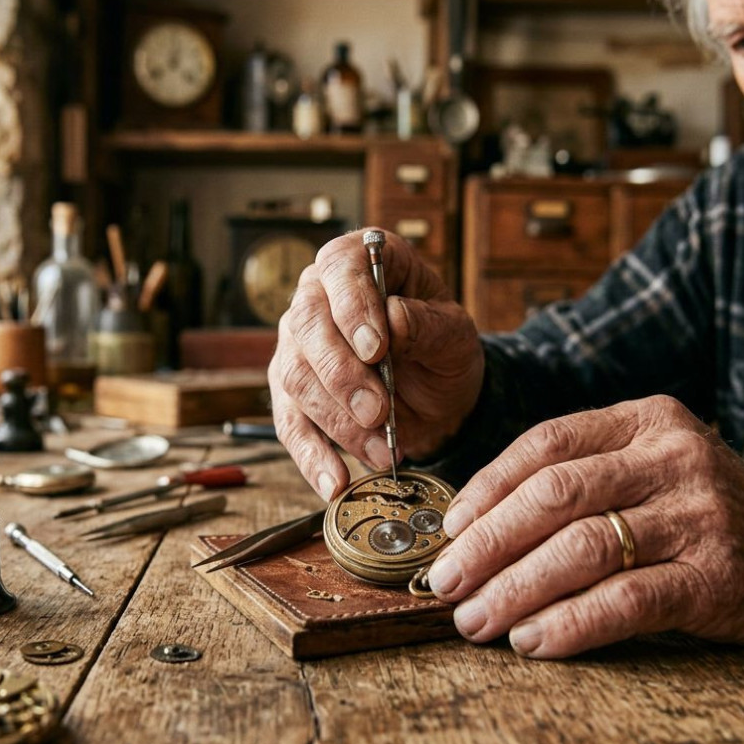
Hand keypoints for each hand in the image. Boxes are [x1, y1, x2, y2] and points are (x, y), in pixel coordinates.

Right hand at [269, 229, 483, 499]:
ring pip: (297, 379)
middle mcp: (317, 296)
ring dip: (338, 421)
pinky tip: (335, 482)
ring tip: (382, 451)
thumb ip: (426, 323)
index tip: (376, 348)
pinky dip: (312, 456)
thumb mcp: (454, 333)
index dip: (353, 306)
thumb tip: (392, 320)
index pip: (340, 268)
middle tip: (378, 411)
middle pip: (307, 327)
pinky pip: (290, 425)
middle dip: (343, 375)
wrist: (439, 395)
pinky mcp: (292, 392)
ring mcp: (298, 345)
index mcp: (359, 261)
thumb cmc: (443, 349)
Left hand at [426, 395, 743, 659]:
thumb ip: (585, 481)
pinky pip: (625, 600)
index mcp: (649, 419)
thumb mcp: (655, 472)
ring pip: (582, 547)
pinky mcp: (717, 576)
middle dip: (488, 543)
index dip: (487, 487)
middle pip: (555, 494)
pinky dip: (569, 624)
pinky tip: (533, 641)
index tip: (449, 529)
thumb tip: (475, 526)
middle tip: (446, 582)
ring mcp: (700, 514)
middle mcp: (675, 456)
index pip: (547, 443)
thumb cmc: (709, 521)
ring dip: (516, 589)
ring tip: (476, 620)